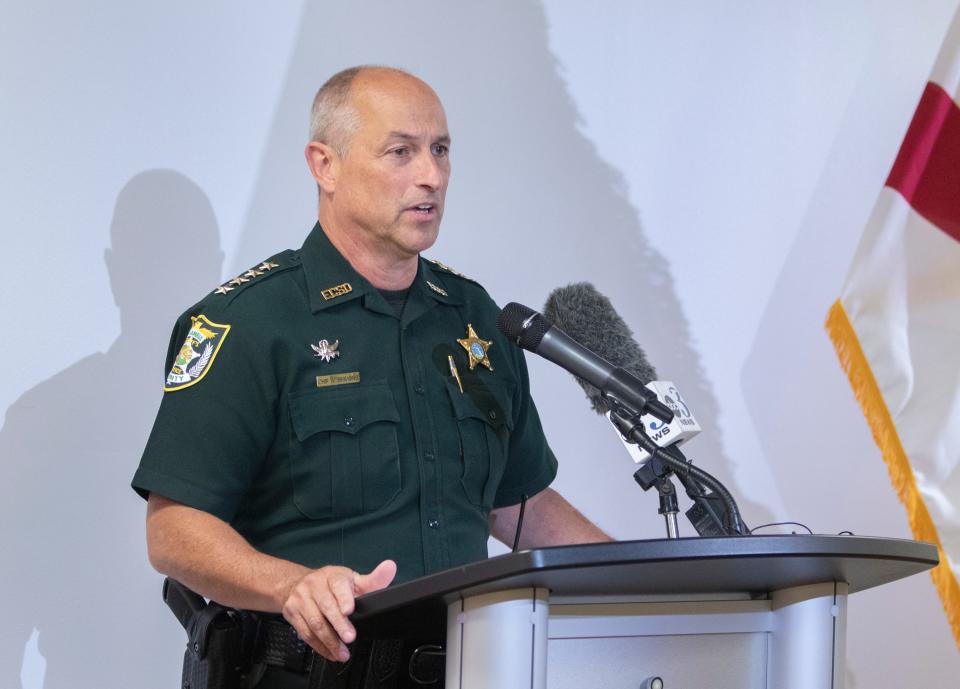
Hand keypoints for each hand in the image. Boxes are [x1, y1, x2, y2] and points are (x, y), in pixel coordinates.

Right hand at [281, 559, 396, 661]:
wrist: (296, 584)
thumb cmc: (330, 584)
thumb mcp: (351, 579)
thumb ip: (372, 579)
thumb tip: (390, 568)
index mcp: (332, 576)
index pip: (338, 585)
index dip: (344, 598)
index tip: (350, 610)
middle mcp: (314, 585)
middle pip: (326, 607)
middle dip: (339, 625)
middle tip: (350, 638)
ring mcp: (300, 599)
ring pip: (315, 623)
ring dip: (330, 641)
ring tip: (342, 652)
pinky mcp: (291, 612)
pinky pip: (305, 633)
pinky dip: (319, 646)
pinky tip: (330, 652)